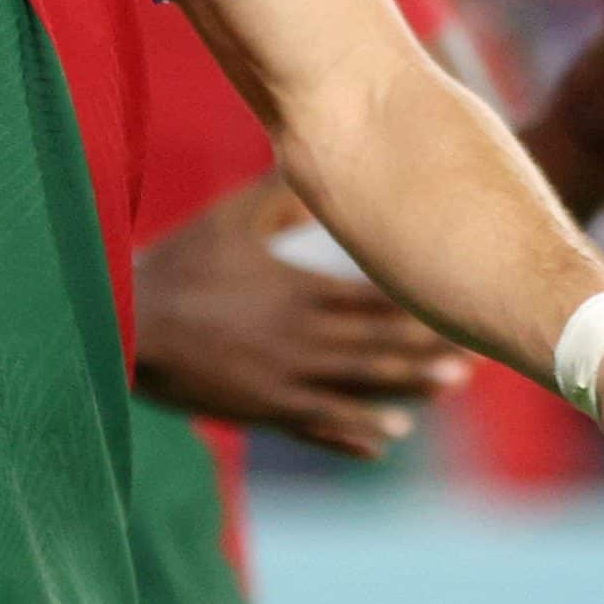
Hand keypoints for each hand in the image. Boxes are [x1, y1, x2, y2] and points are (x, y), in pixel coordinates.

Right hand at [132, 180, 467, 459]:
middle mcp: (300, 338)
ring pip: (357, 387)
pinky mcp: (261, 408)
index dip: (417, 304)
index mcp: (298, 292)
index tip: (457, 301)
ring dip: (405, 389)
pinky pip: (317, 424)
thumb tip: (317, 165)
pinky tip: (386, 438)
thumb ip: (280, 197)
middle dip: (426, 350)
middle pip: (376, 346)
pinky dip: (354, 433)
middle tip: (475, 357)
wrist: (128, 324)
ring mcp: (283, 379)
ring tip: (447, 389)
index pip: (373, 299)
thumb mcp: (229, 220)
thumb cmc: (180, 264)